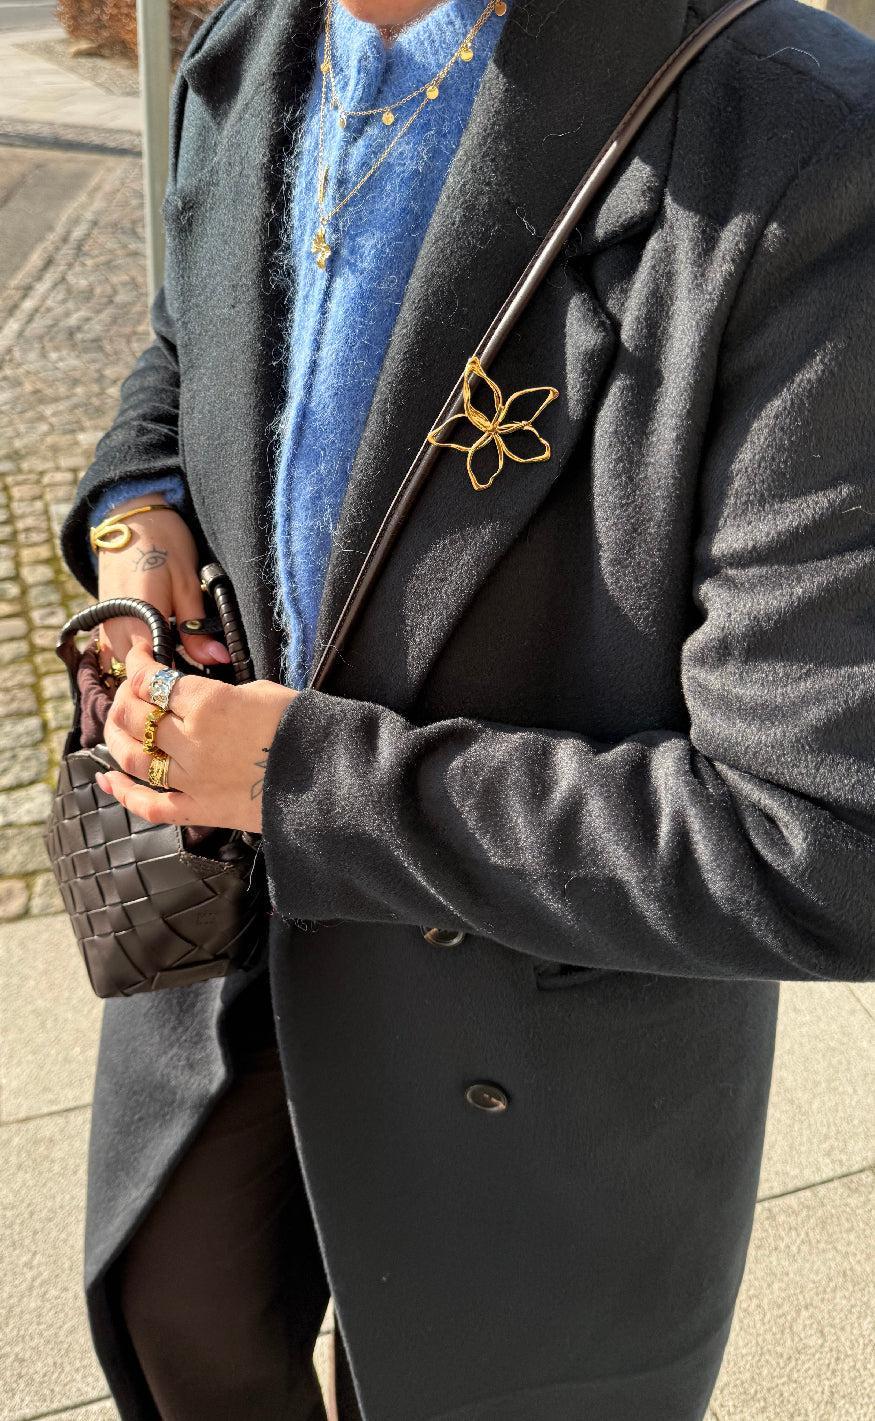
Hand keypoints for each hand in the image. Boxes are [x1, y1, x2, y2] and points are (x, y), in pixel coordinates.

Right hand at [96, 496, 229, 670]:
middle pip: (138, 675)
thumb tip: (218, 660)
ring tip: (178, 672)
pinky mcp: (105, 623)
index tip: (200, 688)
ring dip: (148, 673)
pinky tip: (158, 659)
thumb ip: (197, 628)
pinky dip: (136, 661)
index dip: (177, 683)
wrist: (132, 517)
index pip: (154, 671)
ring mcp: (106, 627)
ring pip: (125, 667)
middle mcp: (116, 628)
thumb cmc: (165, 545)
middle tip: (193, 683)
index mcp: (138, 620)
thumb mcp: (188, 584)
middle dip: (163, 683)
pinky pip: (117, 656)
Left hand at [96, 644, 296, 833]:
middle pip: (136, 716)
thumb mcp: (260, 690)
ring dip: (117, 738)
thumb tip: (195, 694)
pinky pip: (151, 806)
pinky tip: (108, 780)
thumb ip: (218, 692)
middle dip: (125, 696)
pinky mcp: (201, 810)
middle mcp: (191, 741)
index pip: (153, 680)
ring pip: (134, 757)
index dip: (137, 663)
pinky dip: (125, 794)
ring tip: (116, 727)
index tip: (139, 653)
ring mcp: (192, 779)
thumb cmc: (301, 725)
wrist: (330, 775)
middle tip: (130, 689)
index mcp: (208, 703)